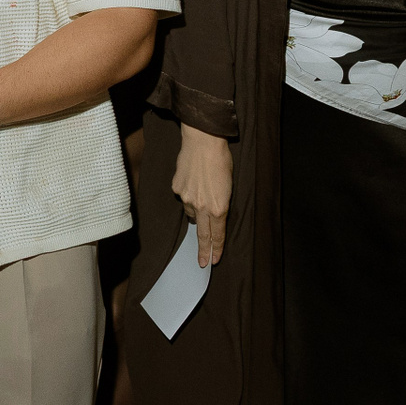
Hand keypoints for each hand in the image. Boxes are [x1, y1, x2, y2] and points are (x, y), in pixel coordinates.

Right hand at [172, 124, 232, 267]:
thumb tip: (212, 211)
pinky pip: (183, 197)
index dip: (216, 249)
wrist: (203, 141)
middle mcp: (202, 207)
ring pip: (191, 213)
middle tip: (203, 263)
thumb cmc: (221, 160)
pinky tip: (192, 181)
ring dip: (197, 212)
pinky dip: (188, 194)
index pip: (218, 235)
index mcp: (219, 208)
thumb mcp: (229, 186)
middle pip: (203, 234)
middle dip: (204, 251)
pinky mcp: (176, 188)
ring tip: (202, 197)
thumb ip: (221, 203)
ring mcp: (187, 198)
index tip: (214, 260)